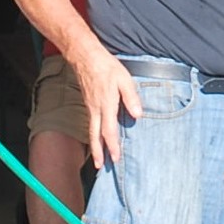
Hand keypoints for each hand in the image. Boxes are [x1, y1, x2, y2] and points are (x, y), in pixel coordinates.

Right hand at [70, 46, 140, 168]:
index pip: (109, 131)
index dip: (112, 146)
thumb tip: (138, 115)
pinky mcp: (89, 103)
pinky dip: (93, 135)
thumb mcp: (124, 79)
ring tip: (97, 159)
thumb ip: (131, 97)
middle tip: (100, 167)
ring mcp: (90, 107)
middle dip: (98, 153)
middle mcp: (96, 109)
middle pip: (95, 136)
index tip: (116, 158)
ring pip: (91, 131)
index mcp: (106, 105)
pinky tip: (97, 138)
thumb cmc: (106, 66)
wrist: (85, 56)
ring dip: (94, 146)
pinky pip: (91, 123)